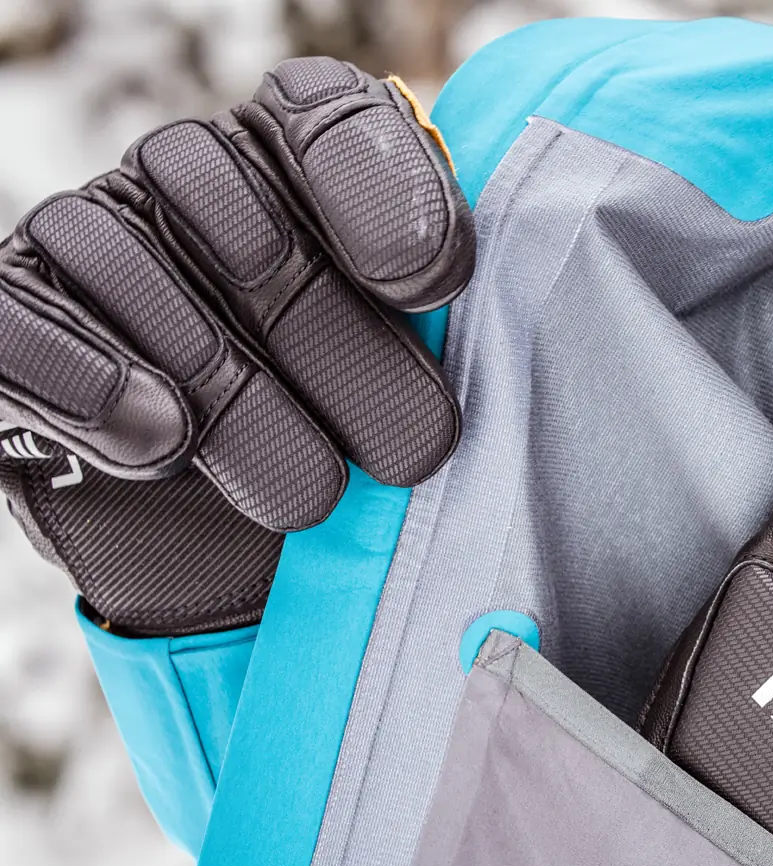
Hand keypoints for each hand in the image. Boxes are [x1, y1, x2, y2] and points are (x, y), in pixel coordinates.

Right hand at [0, 56, 472, 636]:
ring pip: (132, 268)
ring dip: (232, 389)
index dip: (383, 193)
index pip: (328, 121)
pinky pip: (21, 327)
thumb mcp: (414, 370)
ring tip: (312, 494)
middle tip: (413, 453)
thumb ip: (436, 309)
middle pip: (244, 220)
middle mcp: (185, 175)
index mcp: (295, 155)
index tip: (433, 287)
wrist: (233, 543)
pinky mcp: (14, 319)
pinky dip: (91, 382)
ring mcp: (88, 241)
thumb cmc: (350, 432)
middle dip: (335, 341)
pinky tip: (163, 440)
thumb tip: (436, 285)